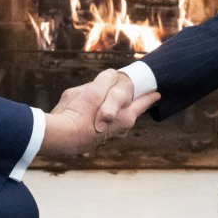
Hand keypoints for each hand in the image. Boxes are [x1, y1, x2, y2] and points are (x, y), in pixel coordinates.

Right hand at [40, 70, 158, 157]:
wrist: (60, 138)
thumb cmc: (78, 113)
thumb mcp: (93, 89)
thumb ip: (106, 79)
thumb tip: (111, 76)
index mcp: (125, 117)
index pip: (143, 103)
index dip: (150, 96)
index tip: (157, 93)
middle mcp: (120, 130)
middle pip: (130, 112)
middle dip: (132, 105)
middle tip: (137, 97)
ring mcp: (107, 138)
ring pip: (114, 120)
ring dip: (113, 112)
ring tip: (110, 104)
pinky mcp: (94, 142)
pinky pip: (102, 126)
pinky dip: (100, 119)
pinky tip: (90, 115)